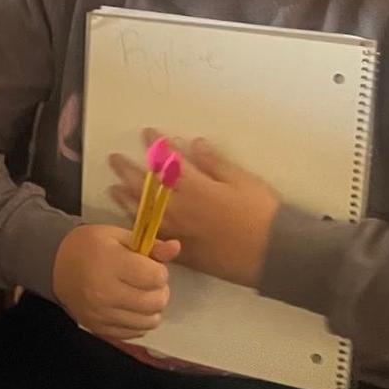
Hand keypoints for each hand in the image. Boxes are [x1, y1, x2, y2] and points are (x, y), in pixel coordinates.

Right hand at [52, 224, 178, 339]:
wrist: (55, 266)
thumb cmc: (89, 246)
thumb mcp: (117, 236)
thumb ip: (149, 245)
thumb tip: (176, 248)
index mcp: (110, 263)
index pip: (156, 277)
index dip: (158, 270)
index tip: (147, 265)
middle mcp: (105, 292)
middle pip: (156, 301)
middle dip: (159, 290)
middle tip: (147, 281)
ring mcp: (102, 314)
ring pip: (149, 321)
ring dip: (152, 308)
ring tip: (141, 295)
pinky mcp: (100, 328)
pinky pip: (135, 333)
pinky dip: (139, 321)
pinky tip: (130, 308)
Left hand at [108, 132, 279, 287]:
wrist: (275, 255)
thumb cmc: (263, 213)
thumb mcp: (243, 180)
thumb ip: (215, 163)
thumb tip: (193, 144)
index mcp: (196, 189)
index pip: (169, 162)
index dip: (157, 146)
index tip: (147, 133)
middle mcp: (181, 210)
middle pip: (147, 188)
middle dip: (128, 171)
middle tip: (114, 159)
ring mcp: (179, 233)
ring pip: (144, 214)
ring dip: (127, 199)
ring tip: (114, 188)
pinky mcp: (183, 252)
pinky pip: (154, 238)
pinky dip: (140, 226)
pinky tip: (133, 220)